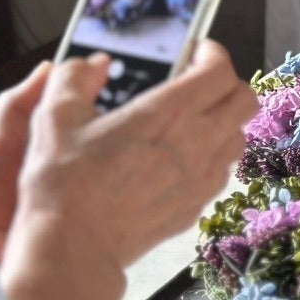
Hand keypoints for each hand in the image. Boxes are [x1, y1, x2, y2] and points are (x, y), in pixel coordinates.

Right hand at [9, 43, 253, 272]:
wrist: (72, 248)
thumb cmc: (63, 184)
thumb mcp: (54, 117)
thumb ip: (75, 79)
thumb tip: (93, 64)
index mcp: (169, 113)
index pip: (220, 70)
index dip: (212, 53)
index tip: (194, 52)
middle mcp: (196, 142)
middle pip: (244, 100)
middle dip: (226, 83)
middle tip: (197, 82)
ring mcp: (201, 177)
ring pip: (238, 136)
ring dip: (223, 121)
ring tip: (190, 120)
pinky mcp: (196, 205)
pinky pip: (221, 171)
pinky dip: (211, 156)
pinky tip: (180, 158)